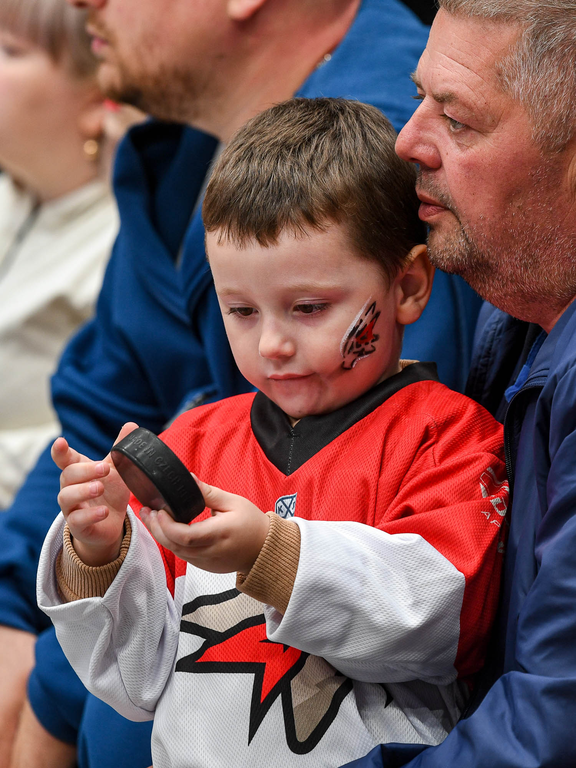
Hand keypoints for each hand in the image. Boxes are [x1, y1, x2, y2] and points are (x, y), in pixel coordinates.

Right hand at [51, 423, 137, 565]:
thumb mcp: (118, 470)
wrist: (111, 524)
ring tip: (100, 488)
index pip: (64, 459)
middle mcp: (70, 488)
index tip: (60, 442)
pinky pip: (77, 520)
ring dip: (83, 491)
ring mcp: (72, 507)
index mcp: (79, 471)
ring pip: (66, 497)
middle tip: (105, 468)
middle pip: (67, 475)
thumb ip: (120, 449)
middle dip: (85, 470)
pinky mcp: (78, 526)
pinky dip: (90, 515)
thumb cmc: (110, 492)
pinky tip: (103, 511)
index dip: (60, 451)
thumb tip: (131, 425)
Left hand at [140, 479, 269, 574]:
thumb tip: (188, 479)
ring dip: (161, 535)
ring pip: (175, 552)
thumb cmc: (252, 524)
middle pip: (174, 545)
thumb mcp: (233, 502)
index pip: (185, 536)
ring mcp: (206, 562)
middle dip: (156, 528)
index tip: (159, 510)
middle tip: (147, 511)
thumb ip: (207, 493)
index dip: (167, 525)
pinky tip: (165, 529)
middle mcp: (210, 552)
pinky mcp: (204, 566)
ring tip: (151, 517)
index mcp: (219, 535)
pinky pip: (182, 555)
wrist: (265, 549)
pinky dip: (171, 542)